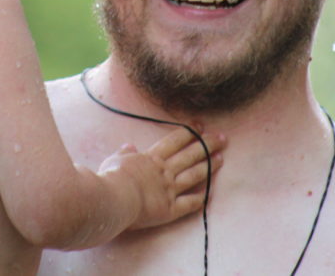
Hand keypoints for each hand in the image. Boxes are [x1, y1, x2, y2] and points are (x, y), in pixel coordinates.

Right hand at [99, 127, 224, 229]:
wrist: (115, 198)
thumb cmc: (111, 178)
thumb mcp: (114, 160)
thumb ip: (123, 153)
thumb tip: (128, 146)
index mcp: (151, 158)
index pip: (174, 141)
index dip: (190, 132)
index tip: (201, 125)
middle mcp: (164, 171)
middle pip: (190, 155)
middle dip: (207, 144)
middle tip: (222, 138)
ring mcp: (169, 190)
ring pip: (194, 175)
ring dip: (209, 166)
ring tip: (222, 158)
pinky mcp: (170, 209)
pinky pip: (189, 204)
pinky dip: (200, 199)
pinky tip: (210, 194)